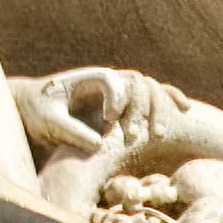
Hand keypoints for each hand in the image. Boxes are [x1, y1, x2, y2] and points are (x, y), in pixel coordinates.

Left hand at [16, 65, 169, 162]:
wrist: (37, 106)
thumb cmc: (39, 110)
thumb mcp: (47, 120)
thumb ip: (70, 130)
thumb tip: (99, 143)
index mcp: (88, 79)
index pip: (111, 80)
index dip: (115, 98)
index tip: (109, 120)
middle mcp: (109, 80)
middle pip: (137, 83)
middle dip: (142, 109)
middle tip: (137, 136)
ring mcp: (121, 89)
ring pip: (150, 89)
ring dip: (158, 109)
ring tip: (157, 134)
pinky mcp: (127, 102)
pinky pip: (155, 95)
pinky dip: (170, 98)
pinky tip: (185, 109)